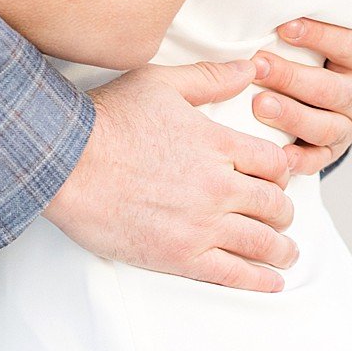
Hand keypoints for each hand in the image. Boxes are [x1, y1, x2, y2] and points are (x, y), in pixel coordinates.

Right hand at [43, 59, 299, 291]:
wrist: (66, 162)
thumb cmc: (107, 120)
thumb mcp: (160, 83)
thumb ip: (210, 77)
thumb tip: (250, 68)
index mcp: (218, 143)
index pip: (274, 163)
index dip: (282, 172)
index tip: (278, 179)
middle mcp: (218, 185)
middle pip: (274, 204)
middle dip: (284, 212)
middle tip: (283, 217)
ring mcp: (201, 224)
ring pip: (261, 241)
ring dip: (281, 249)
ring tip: (286, 253)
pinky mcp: (180, 256)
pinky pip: (233, 273)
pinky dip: (259, 280)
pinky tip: (272, 282)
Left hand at [255, 0, 351, 174]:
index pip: (350, 46)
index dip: (319, 36)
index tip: (285, 26)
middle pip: (330, 91)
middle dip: (292, 79)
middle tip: (258, 65)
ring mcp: (349, 123)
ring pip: (321, 127)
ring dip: (290, 118)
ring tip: (257, 106)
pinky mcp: (334, 145)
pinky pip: (317, 159)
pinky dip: (298, 162)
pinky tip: (275, 159)